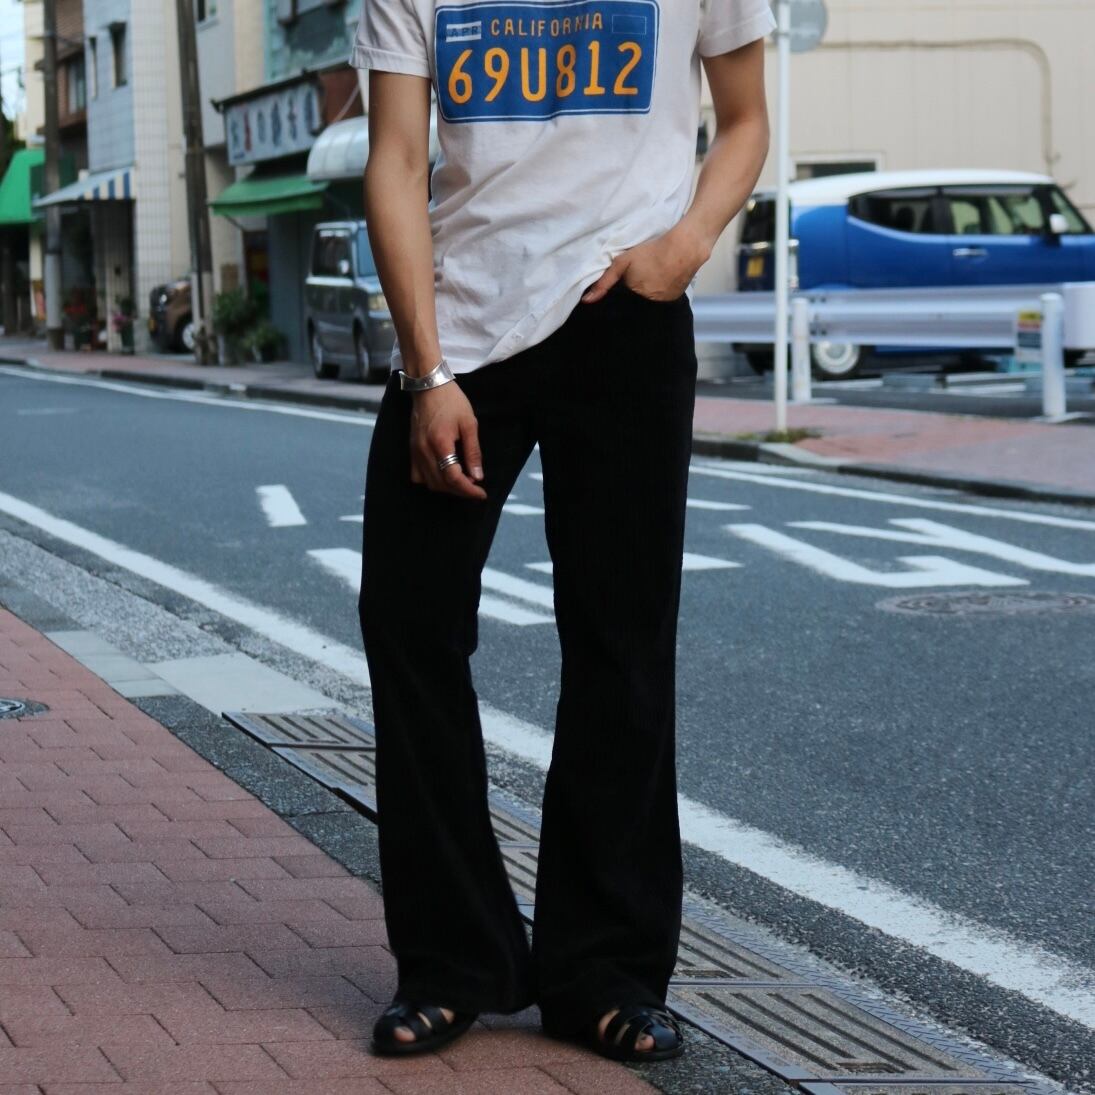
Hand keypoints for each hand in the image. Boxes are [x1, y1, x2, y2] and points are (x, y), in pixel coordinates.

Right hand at [408, 381, 486, 499]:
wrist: (428, 386)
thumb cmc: (451, 402)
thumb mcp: (469, 424)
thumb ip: (473, 452)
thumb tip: (478, 476)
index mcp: (440, 444)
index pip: (454, 477)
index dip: (468, 490)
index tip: (481, 493)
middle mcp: (424, 451)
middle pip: (442, 484)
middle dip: (460, 490)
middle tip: (475, 488)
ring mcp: (415, 452)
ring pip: (430, 483)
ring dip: (447, 488)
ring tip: (462, 483)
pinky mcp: (412, 450)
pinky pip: (418, 476)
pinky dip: (431, 481)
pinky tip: (443, 476)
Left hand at [581, 221, 712, 303]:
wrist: (683, 249)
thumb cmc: (651, 252)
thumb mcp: (622, 262)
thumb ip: (604, 281)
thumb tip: (586, 301)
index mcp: (632, 295)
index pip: (621, 302)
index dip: (621, 293)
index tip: (623, 285)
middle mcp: (646, 304)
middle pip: (634, 303)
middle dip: (633, 295)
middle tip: (640, 277)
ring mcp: (661, 303)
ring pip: (647, 304)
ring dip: (646, 295)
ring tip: (651, 278)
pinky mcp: (673, 301)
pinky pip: (661, 301)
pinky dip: (658, 294)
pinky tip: (662, 281)